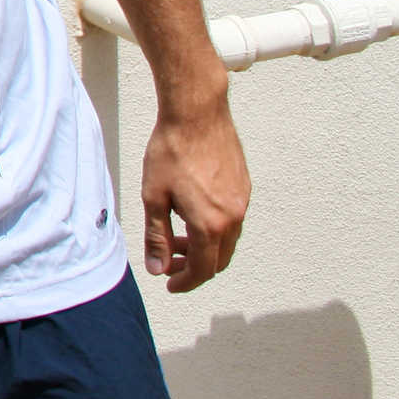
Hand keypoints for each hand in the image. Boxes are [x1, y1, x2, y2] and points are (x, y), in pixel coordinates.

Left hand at [142, 95, 248, 291]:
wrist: (197, 114)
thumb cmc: (170, 151)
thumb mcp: (154, 197)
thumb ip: (157, 237)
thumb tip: (157, 269)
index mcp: (211, 224)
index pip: (203, 269)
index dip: (186, 282)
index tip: (170, 284)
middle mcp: (233, 217)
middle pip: (219, 259)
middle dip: (194, 267)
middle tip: (169, 263)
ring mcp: (242, 201)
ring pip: (227, 240)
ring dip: (204, 247)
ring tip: (177, 237)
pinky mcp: (244, 186)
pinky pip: (232, 220)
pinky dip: (214, 228)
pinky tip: (192, 214)